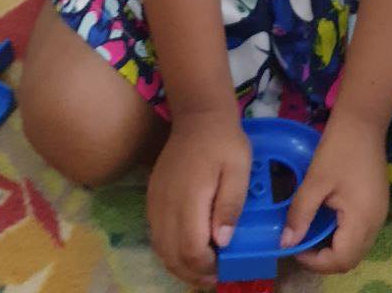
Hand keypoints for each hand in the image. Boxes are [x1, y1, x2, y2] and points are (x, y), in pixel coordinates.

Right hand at [146, 109, 251, 288]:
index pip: (191, 248)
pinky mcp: (152, 199)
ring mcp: (155, 202)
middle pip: (172, 255)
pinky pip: (156, 235)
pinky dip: (170, 251)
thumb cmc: (223, 142)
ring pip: (161, 249)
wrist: (198, 116)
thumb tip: (223, 241)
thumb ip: (231, 204)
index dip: (206, 266)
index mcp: (189, 198)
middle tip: (214, 275)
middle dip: (193, 273)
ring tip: (203, 267)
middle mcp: (166, 204)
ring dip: (180, 265)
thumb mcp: (238, 168)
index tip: (224, 266)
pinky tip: (188, 249)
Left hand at [280, 112, 389, 275]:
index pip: (341, 260)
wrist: (363, 120)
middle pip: (351, 258)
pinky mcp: (376, 205)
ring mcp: (379, 214)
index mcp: (362, 219)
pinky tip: (326, 220)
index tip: (295, 248)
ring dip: (333, 247)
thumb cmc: (339, 148)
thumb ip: (300, 213)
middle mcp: (375, 223)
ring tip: (310, 232)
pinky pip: (360, 233)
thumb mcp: (315, 181)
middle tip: (301, 244)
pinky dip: (342, 235)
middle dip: (324, 258)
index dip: (316, 262)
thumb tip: (286, 243)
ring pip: (356, 247)